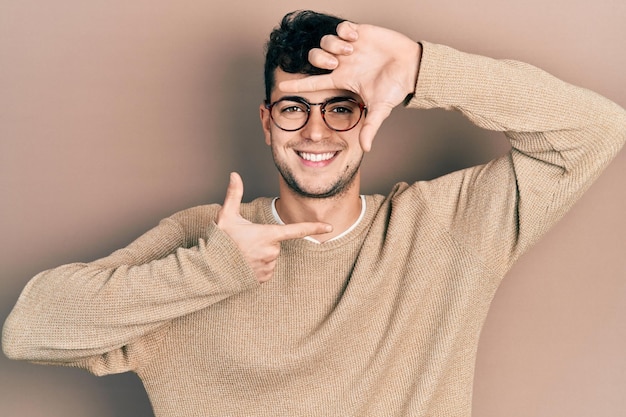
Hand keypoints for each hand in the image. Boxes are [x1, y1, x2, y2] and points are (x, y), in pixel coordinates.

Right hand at [216, 172, 331, 282]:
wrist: (211, 269)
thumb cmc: (220, 241)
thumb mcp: (226, 216)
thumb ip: (234, 194)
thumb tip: (234, 174)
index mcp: (267, 234)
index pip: (296, 230)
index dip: (314, 228)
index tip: (330, 227)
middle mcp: (272, 252)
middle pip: (276, 242)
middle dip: (264, 241)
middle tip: (244, 242)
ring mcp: (268, 266)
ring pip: (271, 256)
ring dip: (260, 254)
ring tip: (242, 254)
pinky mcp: (263, 278)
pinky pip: (266, 269)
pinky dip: (257, 266)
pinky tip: (244, 264)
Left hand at [279, 21, 421, 151]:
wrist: (412, 66)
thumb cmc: (396, 87)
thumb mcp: (380, 109)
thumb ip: (370, 127)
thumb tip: (366, 149)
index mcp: (343, 80)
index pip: (314, 83)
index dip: (297, 84)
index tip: (281, 87)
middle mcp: (342, 64)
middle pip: (315, 58)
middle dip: (319, 59)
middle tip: (335, 61)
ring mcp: (349, 48)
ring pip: (326, 42)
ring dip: (334, 45)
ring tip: (351, 49)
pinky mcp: (359, 33)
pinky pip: (341, 27)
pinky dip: (344, 31)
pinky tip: (356, 37)